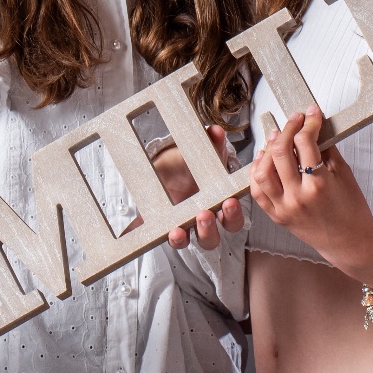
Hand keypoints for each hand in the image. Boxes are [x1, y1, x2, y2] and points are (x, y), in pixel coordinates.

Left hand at [159, 126, 245, 250]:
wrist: (169, 169)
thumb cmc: (194, 167)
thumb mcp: (204, 156)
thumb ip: (213, 145)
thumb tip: (216, 131)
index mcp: (217, 207)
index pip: (232, 220)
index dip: (232, 215)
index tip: (229, 203)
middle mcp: (201, 221)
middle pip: (211, 238)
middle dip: (209, 230)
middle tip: (204, 215)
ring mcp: (180, 226)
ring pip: (186, 242)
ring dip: (182, 239)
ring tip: (177, 230)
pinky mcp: (159, 226)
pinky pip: (155, 236)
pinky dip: (149, 236)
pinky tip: (140, 231)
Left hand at [247, 107, 372, 280]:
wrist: (350, 243)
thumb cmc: (352, 210)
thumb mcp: (344, 175)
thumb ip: (327, 150)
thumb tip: (315, 128)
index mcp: (319, 185)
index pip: (306, 143)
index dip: (309, 122)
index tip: (311, 113)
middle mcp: (298, 197)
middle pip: (280, 152)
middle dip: (287, 129)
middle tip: (295, 120)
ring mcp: (284, 208)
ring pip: (262, 172)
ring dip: (267, 150)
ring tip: (277, 137)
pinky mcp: (276, 216)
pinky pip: (257, 191)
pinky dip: (257, 172)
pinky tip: (265, 160)